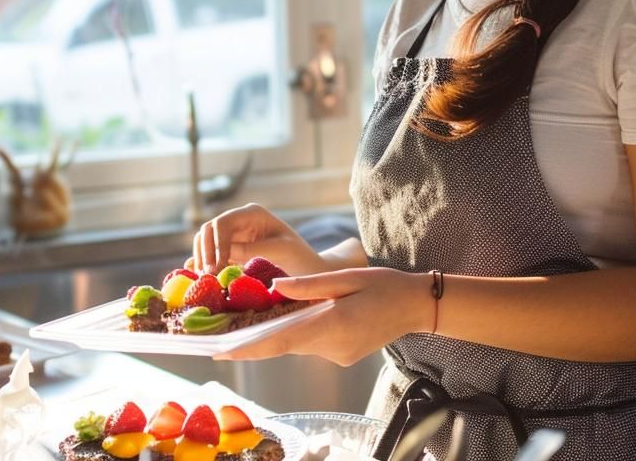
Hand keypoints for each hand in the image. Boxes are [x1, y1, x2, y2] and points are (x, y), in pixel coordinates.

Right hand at [189, 203, 324, 276]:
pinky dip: (204, 262)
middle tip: (206, 275)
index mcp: (253, 213)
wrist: (308, 268)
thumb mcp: (281, 251)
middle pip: (210, 229)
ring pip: (206, 240)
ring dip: (201, 256)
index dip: (215, 244)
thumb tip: (225, 252)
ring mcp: (235, 234)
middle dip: (205, 251)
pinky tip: (198, 274)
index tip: (215, 267)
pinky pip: (212, 253)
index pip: (223, 223)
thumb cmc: (300, 256)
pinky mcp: (233, 249)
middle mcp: (240, 220)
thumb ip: (254, 249)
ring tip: (203, 278)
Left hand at [216, 267, 430, 365]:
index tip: (220, 351)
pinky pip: (311, 344)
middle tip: (218, 336)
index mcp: (332, 326)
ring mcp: (338, 356)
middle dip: (253, 339)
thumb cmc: (384, 285)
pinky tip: (283, 320)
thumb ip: (309, 286)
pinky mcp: (343, 356)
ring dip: (275, 334)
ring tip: (242, 322)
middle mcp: (332, 347)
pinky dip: (296, 333)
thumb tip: (273, 287)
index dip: (248, 347)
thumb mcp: (346, 278)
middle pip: (283, 344)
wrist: (417, 306)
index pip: (280, 340)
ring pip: (296, 343)